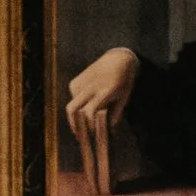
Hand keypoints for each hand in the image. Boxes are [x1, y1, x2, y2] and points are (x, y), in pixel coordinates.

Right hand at [65, 47, 139, 193]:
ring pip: (72, 106)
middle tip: (79, 135)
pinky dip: (77, 105)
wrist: (118, 59)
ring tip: (83, 123)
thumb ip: (115, 114)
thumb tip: (107, 130)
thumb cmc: (124, 81)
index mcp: (104, 91)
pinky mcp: (75, 81)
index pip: (89, 112)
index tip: (93, 133)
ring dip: (76, 116)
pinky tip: (84, 106)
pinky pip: (72, 99)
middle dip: (74, 125)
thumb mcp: (124, 98)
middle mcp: (90, 86)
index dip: (89, 125)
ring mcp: (80, 83)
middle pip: (72, 109)